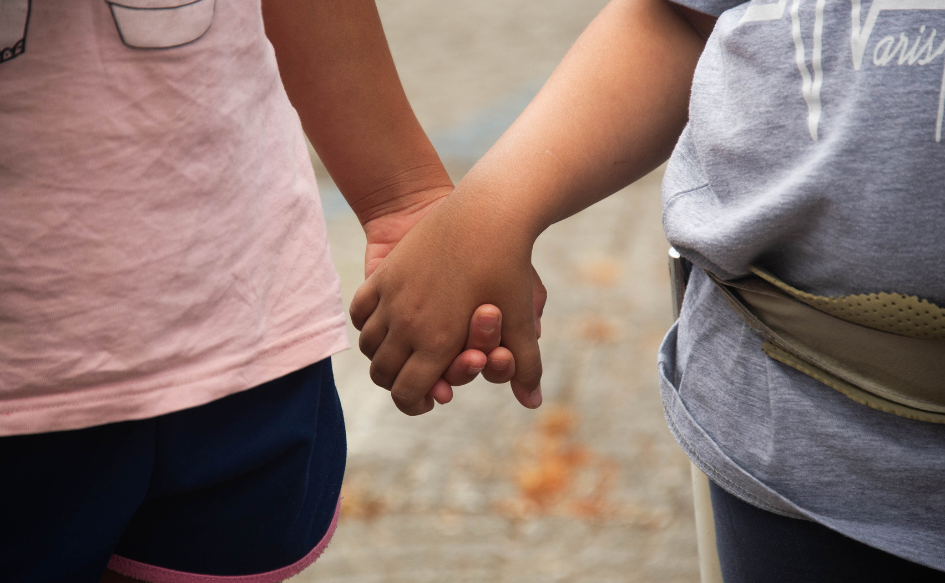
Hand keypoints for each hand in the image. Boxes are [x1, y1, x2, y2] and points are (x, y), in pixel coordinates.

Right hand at [350, 192, 542, 415]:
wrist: (486, 210)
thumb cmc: (509, 266)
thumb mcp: (520, 318)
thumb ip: (526, 365)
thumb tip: (533, 403)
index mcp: (438, 341)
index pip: (407, 392)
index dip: (413, 403)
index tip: (427, 401)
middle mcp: (407, 323)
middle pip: (382, 374)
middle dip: (396, 383)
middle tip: (413, 381)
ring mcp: (391, 298)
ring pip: (368, 346)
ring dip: (381, 354)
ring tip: (401, 353)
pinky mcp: (383, 274)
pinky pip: (360, 313)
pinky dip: (368, 324)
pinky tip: (386, 324)